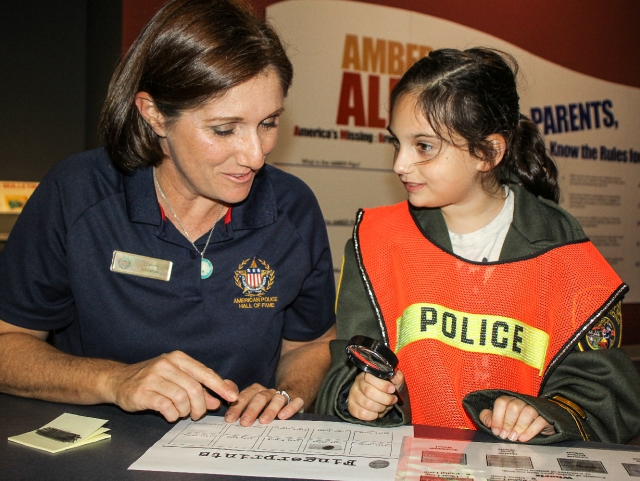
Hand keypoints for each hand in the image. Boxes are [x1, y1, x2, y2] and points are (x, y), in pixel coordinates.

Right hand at [107, 351, 238, 421]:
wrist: (119, 380)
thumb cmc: (153, 379)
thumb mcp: (177, 378)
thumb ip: (198, 387)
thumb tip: (217, 401)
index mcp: (178, 358)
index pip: (204, 372)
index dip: (220, 386)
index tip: (232, 397)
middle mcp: (167, 365)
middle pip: (195, 389)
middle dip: (201, 406)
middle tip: (197, 414)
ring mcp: (154, 377)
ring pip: (182, 399)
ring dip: (185, 411)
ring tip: (181, 413)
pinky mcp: (143, 392)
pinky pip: (167, 407)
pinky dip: (172, 415)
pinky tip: (170, 414)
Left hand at [224, 384, 304, 425]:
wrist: (295, 386)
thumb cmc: (267, 401)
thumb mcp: (252, 398)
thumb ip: (238, 394)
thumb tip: (225, 383)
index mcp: (257, 391)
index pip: (246, 396)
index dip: (237, 407)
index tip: (229, 419)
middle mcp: (270, 392)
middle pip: (260, 397)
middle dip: (252, 410)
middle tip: (244, 422)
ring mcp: (284, 395)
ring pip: (277, 399)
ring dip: (269, 410)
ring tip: (263, 421)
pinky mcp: (298, 400)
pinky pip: (296, 402)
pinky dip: (290, 408)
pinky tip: (283, 416)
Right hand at [347, 370, 403, 420]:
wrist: (375, 400)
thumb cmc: (384, 390)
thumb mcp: (392, 382)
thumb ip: (396, 377)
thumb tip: (397, 375)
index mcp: (366, 375)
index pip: (370, 377)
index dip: (383, 385)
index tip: (392, 389)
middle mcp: (357, 384)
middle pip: (369, 392)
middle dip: (385, 398)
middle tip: (392, 400)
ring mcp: (353, 396)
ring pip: (367, 404)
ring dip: (380, 407)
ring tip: (384, 406)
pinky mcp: (352, 407)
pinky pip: (362, 414)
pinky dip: (372, 415)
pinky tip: (376, 413)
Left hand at [480, 395, 555, 442]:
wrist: (540, 420)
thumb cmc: (515, 420)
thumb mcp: (501, 418)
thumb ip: (489, 417)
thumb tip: (488, 422)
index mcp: (509, 400)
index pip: (501, 402)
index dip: (497, 417)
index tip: (496, 430)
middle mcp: (521, 401)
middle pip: (514, 406)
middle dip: (508, 423)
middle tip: (505, 436)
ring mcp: (534, 407)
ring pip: (528, 412)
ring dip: (519, 426)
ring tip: (514, 438)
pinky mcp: (545, 416)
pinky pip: (540, 420)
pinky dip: (531, 430)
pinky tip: (523, 438)